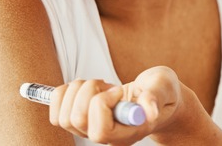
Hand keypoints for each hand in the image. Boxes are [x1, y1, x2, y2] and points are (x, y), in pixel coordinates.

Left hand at [48, 66, 182, 144]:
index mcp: (127, 133)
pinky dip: (65, 92)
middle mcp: (106, 136)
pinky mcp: (80, 119)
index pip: (100, 132)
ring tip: (98, 85)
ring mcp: (91, 129)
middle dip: (87, 91)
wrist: (156, 95)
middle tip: (107, 84)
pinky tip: (85, 87)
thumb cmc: (162, 92)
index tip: (119, 90)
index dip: (102, 105)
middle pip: (76, 121)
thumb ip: (156, 96)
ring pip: (63, 117)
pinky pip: (56, 111)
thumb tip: (150, 111)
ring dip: (76, 90)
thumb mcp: (164, 87)